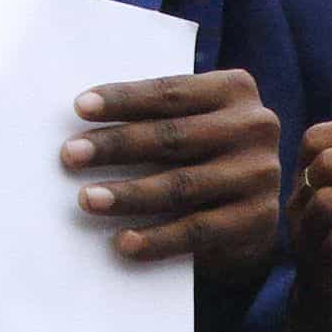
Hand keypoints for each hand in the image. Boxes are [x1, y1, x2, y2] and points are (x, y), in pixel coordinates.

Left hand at [68, 68, 283, 271]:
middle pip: (173, 136)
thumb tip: (85, 130)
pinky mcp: (258, 219)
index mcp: (234, 89)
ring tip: (87, 199)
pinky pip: (197, 230)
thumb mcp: (191, 123)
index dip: (124, 99)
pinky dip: (157, 239)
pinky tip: (124, 242)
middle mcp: (254, 127)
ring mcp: (260, 174)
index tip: (80, 107)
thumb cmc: (203, 155)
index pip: (170, 93)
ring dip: (129, 194)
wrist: (251, 211)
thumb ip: (157, 118)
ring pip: (182, 185)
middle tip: (71, 154)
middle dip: (117, 146)